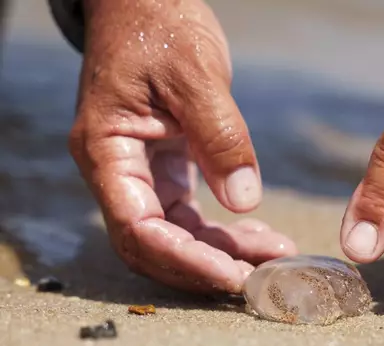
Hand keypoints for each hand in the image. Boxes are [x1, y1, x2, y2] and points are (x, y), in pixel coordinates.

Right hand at [68, 0, 296, 293]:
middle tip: (259, 277)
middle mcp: (116, 169)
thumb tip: (244, 203)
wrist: (147, 2)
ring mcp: (138, 171)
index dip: (185, 260)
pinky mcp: (163, 166)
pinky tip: (258, 235)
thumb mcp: (195, 76)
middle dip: (204, 266)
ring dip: (220, 252)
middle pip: (153, 243)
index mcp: (106, 151)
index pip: (138, 228)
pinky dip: (222, 229)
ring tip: (273, 256)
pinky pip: (187, 212)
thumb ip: (219, 138)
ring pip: (174, 233)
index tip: (233, 276)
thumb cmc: (160, 26)